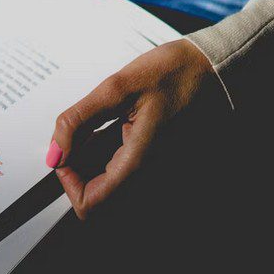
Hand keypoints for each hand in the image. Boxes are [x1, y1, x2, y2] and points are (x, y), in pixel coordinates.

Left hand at [47, 39, 227, 219]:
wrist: (219, 68)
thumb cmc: (177, 72)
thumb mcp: (117, 87)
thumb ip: (79, 120)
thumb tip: (54, 152)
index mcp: (141, 162)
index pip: (90, 205)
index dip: (68, 181)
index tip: (66, 150)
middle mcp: (154, 178)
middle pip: (101, 198)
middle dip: (82, 167)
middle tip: (85, 131)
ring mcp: (161, 175)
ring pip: (115, 187)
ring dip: (98, 161)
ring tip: (105, 123)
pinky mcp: (164, 166)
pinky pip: (130, 174)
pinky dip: (114, 156)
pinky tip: (118, 126)